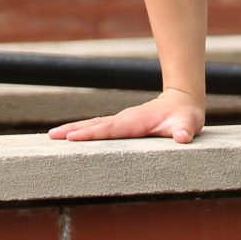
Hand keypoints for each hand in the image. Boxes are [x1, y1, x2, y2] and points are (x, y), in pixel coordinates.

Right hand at [49, 88, 204, 144]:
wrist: (183, 102)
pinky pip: (98, 128)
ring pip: (93, 125)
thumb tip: (183, 137)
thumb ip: (186, 130)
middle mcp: (124, 120)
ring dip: (73, 130)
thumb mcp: (189, 124)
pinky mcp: (121, 125)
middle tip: (51, 137)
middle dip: (73, 130)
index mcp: (135, 122)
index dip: (91, 133)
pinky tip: (70, 136)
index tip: (71, 137)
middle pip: (94, 125)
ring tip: (52, 136)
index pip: (109, 129)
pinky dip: (82, 131)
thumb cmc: (186, 117)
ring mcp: (121, 122)